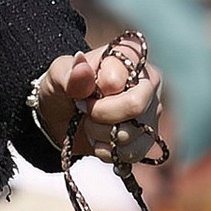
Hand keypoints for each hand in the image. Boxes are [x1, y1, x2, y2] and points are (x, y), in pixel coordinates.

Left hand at [33, 41, 162, 162]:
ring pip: (132, 133)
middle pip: (135, 106)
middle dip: (101, 116)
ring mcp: (152, 110)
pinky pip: (133, 153)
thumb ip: (70, 73)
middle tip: (85, 111)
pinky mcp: (148, 137)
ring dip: (101, 135)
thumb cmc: (64, 87)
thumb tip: (83, 67)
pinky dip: (108, 151)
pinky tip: (100, 140)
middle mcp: (148, 81)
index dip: (94, 94)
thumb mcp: (58, 75)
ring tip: (92, 124)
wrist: (62, 115)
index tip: (82, 94)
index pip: (117, 81)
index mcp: (130, 56)